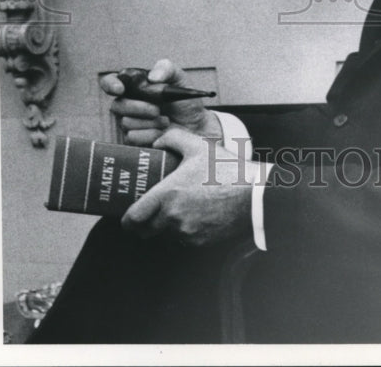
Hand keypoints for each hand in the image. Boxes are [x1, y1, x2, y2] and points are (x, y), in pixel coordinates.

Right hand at [101, 58, 221, 146]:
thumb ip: (167, 69)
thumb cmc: (185, 102)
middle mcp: (129, 104)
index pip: (111, 82)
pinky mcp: (135, 140)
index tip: (119, 89)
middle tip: (157, 109)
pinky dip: (150, 134)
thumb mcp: (180, 79)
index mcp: (135, 86)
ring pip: (125, 123)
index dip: (110, 84)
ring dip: (149, 122)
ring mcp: (131, 123)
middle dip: (138, 107)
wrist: (196, 126)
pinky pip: (132, 137)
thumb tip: (152, 77)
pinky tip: (162, 133)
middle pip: (117, 105)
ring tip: (166, 120)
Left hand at [121, 127, 262, 244]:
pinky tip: (195, 215)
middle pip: (146, 231)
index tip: (128, 216)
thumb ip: (172, 138)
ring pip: (165, 235)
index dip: (127, 220)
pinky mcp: (199, 242)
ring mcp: (186, 233)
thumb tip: (157, 142)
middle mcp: (172, 218)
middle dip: (145, 223)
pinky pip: (183, 239)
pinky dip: (183, 230)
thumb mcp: (198, 146)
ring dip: (165, 226)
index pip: (133, 218)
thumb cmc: (225, 169)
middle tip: (149, 212)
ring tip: (177, 209)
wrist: (254, 195)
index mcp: (167, 195)